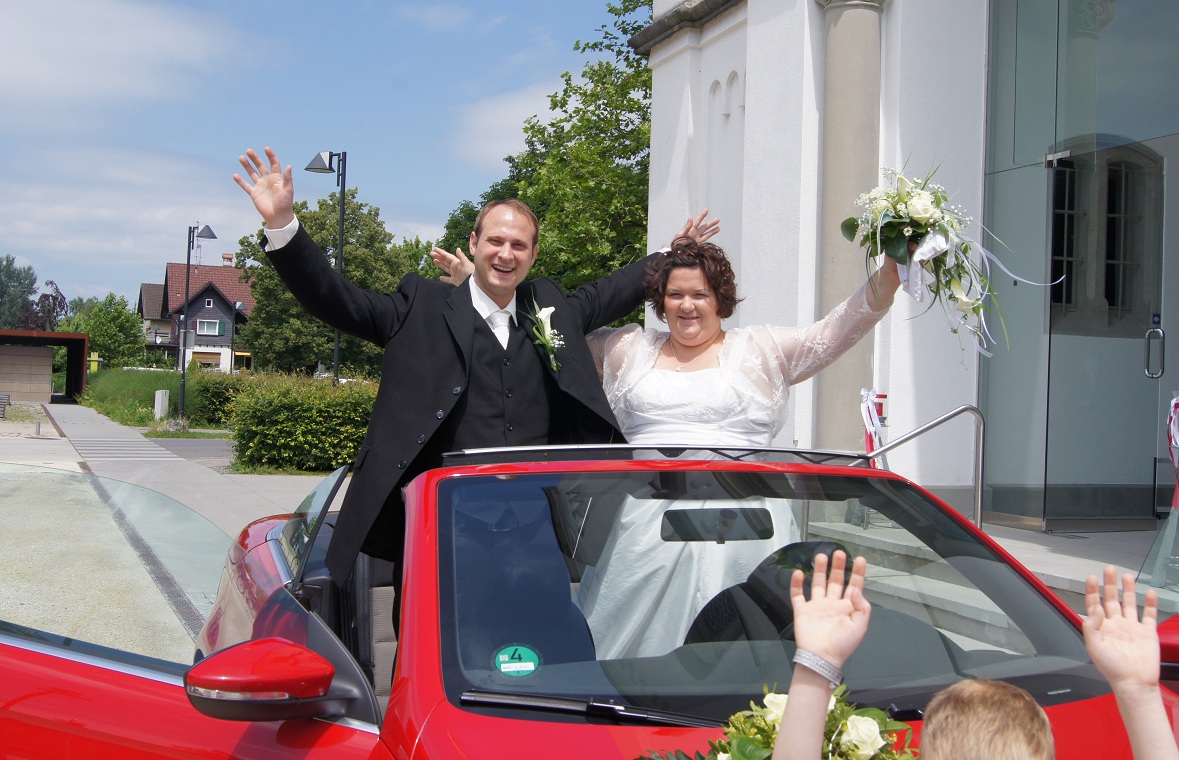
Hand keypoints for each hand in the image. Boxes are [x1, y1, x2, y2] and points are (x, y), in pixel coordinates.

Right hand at [233, 147, 295, 228]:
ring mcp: (260, 186)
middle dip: (255, 158)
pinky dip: (240, 181)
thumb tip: (289, 166)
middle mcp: (268, 180)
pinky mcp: (254, 194)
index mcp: (277, 178)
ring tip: (241, 157)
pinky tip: (235, 175)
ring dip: (247, 166)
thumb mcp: (288, 190)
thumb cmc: (285, 203)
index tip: (266, 149)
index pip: (273, 164)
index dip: (270, 156)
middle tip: (248, 151)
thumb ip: (287, 178)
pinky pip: (246, 186)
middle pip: (260, 166)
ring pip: (252, 173)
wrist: (278, 216)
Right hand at [431, 246, 473, 285]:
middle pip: (445, 261)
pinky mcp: (455, 281)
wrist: (475, 283)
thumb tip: (457, 248)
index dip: (441, 252)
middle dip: (438, 257)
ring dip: (440, 264)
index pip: (447, 256)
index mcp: (457, 262)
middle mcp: (455, 267)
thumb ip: (461, 256)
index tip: (435, 249)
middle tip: (431, 253)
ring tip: (434, 261)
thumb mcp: (466, 263)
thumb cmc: (471, 272)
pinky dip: (444, 279)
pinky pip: (448, 280)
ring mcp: (455, 274)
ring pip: (445, 268)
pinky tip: (440, 278)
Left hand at [672, 208, 720, 246]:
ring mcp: (697, 238)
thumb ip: (686, 227)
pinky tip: (716, 231)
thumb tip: (690, 218)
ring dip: (712, 229)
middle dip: (710, 223)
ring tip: (719, 226)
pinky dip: (711, 234)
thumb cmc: (676, 243)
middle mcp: (694, 233)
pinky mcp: (698, 244)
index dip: (702, 215)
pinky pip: (706, 238)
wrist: (675, 252)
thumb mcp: (680, 234)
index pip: (697, 221)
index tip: (707, 210)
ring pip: (706, 232)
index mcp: (690, 229)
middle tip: (718, 219)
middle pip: (704, 226)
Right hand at [790, 551, 870, 668]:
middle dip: (838, 567)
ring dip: (820, 570)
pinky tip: (799, 573)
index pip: (854, 586)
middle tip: (839, 553)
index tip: (860, 560)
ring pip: (818, 584)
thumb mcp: (860, 626)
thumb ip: (861, 606)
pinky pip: (798, 595)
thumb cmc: (842, 644)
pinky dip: (797, 584)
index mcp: (847, 608)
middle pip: (835, 581)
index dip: (858, 573)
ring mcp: (816, 607)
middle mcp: (832, 604)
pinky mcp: (802, 611)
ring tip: (821, 556)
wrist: (821, 657)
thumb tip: (855, 588)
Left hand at [1083, 565, 1160, 695]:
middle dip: (1110, 584)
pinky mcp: (1147, 633)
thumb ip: (1091, 625)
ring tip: (1127, 576)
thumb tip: (1095, 607)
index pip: (1094, 604)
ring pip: (1130, 603)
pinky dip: (1150, 603)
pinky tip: (1150, 592)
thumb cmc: (1112, 669)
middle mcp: (1116, 625)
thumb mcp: (1094, 646)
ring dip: (1128, 589)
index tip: (1092, 578)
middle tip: (1110, 569)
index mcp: (1101, 628)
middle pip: (1112, 599)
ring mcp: (1132, 628)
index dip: (1093, 590)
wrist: (1134, 683)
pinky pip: (1149, 615)